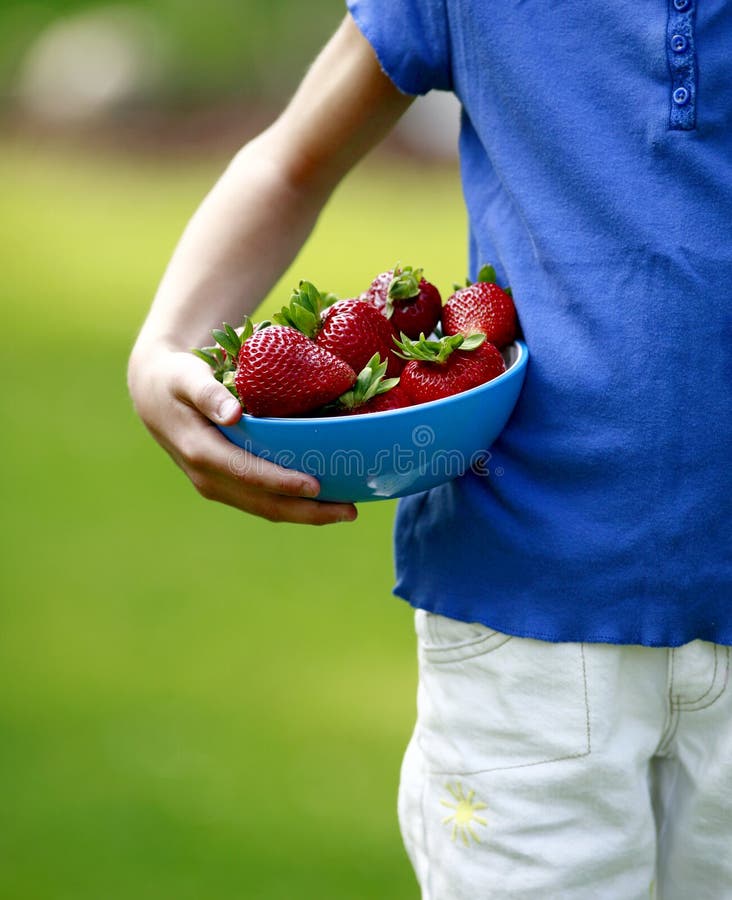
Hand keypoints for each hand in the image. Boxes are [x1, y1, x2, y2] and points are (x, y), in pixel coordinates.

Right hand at [128, 345, 357, 524]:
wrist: (154, 394)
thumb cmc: (176, 379)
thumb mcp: (186, 377)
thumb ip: (207, 392)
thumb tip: (232, 414)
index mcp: (200, 452)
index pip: (246, 473)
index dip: (281, 482)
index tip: (315, 486)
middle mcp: (208, 477)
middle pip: (263, 503)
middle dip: (307, 511)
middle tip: (349, 511)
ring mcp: (217, 486)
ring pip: (266, 509)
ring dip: (306, 514)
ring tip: (346, 511)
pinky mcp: (227, 485)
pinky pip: (263, 501)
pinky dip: (293, 505)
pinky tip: (323, 501)